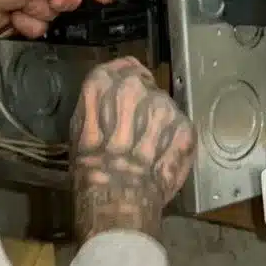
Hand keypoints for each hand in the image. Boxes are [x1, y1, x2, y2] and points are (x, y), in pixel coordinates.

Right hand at [70, 58, 196, 241]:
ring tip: (147, 149)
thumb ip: (99, 105)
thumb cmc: (90, 168)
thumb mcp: (81, 128)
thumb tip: (112, 99)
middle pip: (145, 85)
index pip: (124, 67)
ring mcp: (163, 106)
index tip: (128, 97)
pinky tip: (160, 158)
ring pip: (164, 105)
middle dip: (142, 105)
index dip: (128, 80)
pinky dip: (173, 142)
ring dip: (158, 123)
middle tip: (135, 130)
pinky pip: (179, 127)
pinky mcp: (184, 126)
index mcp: (104, 83)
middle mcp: (135, 87)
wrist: (117, 199)